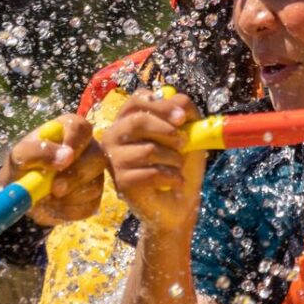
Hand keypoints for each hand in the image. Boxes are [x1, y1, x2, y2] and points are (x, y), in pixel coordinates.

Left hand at [0, 114, 103, 225]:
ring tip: (46, 196)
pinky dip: (69, 210)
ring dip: (69, 195)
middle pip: (97, 156)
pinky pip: (90, 204)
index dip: (76, 141)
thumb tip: (66, 157)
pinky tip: (54, 206)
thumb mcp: (19, 155)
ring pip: (95, 183)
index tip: (66, 157)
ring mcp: (94, 173)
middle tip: (55, 188)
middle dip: (76, 175)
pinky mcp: (94, 196)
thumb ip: (38, 151)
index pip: (81, 128)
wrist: (22, 194)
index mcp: (68, 130)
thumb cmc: (21, 166)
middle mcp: (86, 148)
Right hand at [104, 91, 204, 235]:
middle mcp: (114, 136)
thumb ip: (186, 113)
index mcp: (128, 119)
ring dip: (174, 159)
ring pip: (148, 150)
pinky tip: (174, 182)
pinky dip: (172, 177)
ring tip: (177, 168)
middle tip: (184, 143)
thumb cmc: (180, 165)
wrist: (179, 203)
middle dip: (168, 131)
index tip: (182, 118)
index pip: (136, 100)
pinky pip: (151, 173)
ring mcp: (114, 159)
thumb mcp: (189, 133)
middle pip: (138, 121)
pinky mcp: (121, 182)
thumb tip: (179, 102)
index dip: (161, 106)